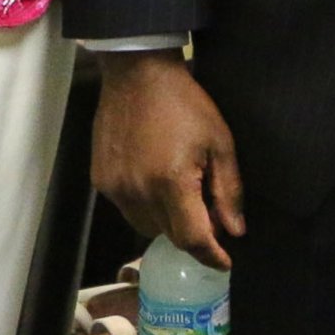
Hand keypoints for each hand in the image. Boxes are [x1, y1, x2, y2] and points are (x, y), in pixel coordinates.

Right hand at [92, 50, 244, 269]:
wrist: (137, 73)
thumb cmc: (185, 103)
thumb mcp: (219, 142)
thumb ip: (228, 191)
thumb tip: (234, 231)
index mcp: (172, 182)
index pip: (192, 239)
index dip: (211, 255)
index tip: (224, 261)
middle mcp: (139, 192)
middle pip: (169, 236)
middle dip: (191, 234)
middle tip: (207, 213)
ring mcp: (116, 187)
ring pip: (145, 227)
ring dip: (166, 222)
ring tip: (179, 195)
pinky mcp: (101, 180)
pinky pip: (127, 208)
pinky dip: (144, 205)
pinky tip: (154, 180)